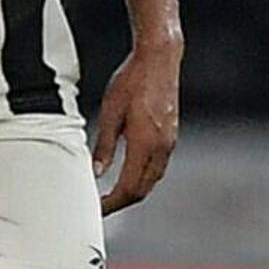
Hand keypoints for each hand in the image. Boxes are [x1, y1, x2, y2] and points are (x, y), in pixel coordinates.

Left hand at [93, 41, 181, 212]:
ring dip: (134, 190)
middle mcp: (161, 147)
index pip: (128, 188)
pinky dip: (143, 176)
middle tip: (102, 206)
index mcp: (144, 144)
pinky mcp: (171, 135)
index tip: (97, 208)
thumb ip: (104, 145)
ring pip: (152, 180)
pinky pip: (158, 166)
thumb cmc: (132, 80)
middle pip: (143, 190)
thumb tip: (96, 172)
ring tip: (112, 193)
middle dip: (122, 202)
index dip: (112, 203)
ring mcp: (169, 142)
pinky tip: (130, 172)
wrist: (159, 59)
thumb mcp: (110, 112)